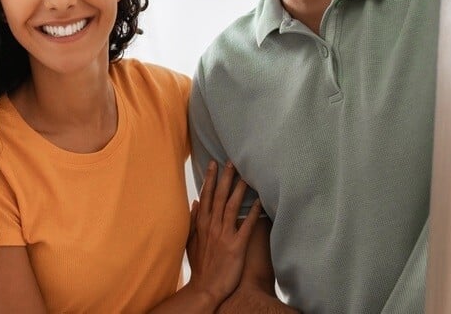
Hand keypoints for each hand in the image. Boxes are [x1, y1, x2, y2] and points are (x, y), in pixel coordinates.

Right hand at [187, 161, 262, 305]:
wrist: (205, 288)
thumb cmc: (201, 266)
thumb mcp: (190, 242)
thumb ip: (193, 221)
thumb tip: (194, 202)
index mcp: (201, 224)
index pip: (205, 197)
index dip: (209, 179)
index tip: (213, 164)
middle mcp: (212, 226)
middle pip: (219, 197)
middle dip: (225, 178)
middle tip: (231, 162)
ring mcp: (224, 235)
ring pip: (232, 207)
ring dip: (239, 190)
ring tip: (246, 176)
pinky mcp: (237, 246)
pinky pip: (246, 226)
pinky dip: (253, 213)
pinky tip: (260, 202)